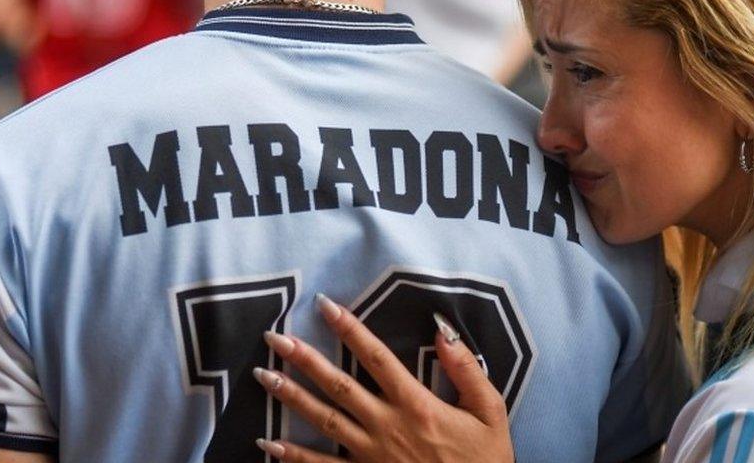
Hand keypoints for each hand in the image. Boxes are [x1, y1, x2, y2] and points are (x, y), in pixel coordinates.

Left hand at [251, 295, 514, 462]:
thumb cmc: (486, 461)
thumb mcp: (490, 411)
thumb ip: (466, 369)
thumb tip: (441, 329)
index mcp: (417, 404)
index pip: (377, 357)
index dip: (350, 328)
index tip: (325, 306)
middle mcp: (388, 426)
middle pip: (339, 385)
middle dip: (304, 359)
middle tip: (275, 338)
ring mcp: (371, 455)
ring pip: (324, 421)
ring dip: (291, 397)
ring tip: (263, 376)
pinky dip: (293, 456)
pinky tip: (268, 442)